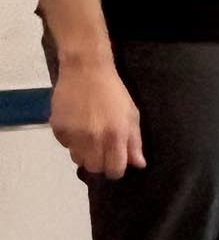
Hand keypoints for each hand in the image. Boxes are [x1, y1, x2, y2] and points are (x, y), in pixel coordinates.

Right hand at [50, 60, 144, 178]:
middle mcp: (93, 138)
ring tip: (89, 136)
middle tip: (102, 149)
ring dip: (84, 152)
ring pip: (77, 159)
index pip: (114, 169)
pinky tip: (77, 125)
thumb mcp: (131, 114)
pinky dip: (71, 140)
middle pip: (94, 168)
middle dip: (99, 162)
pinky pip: (65, 145)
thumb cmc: (113, 92)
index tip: (115, 161)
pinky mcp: (58, 128)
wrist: (85, 70)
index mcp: (115, 135)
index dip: (116, 168)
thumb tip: (138, 164)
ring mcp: (73, 134)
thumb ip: (134, 141)